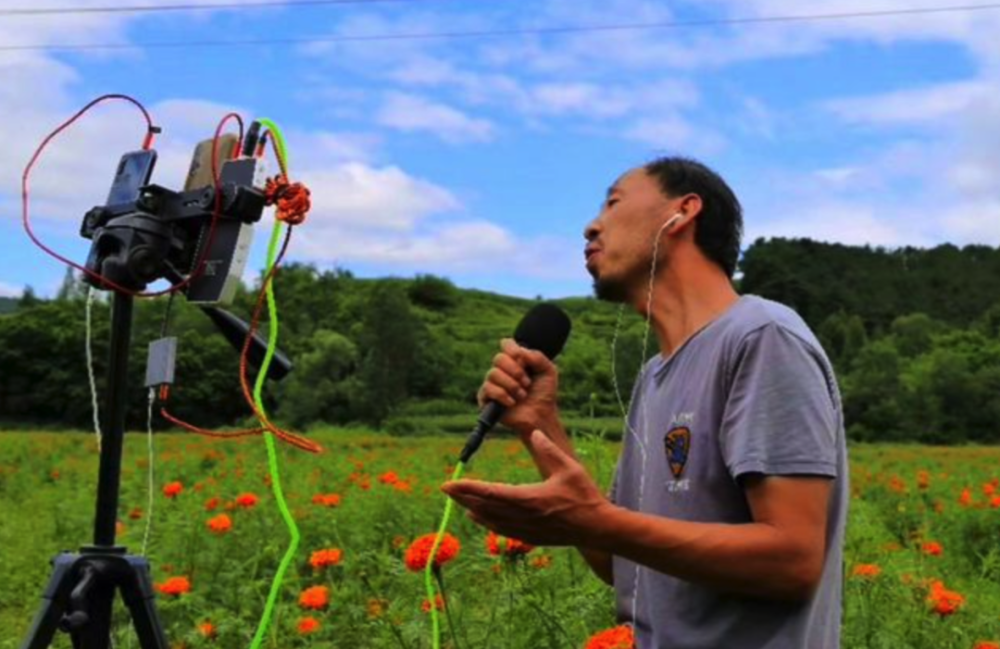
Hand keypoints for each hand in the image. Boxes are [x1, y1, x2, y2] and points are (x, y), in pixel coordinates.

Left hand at [442, 430, 609, 546]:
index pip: (489, 492)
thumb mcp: (569, 468)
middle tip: (446, 489)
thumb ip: (549, 449)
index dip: (466, 488)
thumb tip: (534, 431)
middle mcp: (522, 516)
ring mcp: (525, 529)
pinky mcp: (530, 537)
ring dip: (472, 510)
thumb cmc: (585, 496)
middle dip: (463, 498)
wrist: (598, 528)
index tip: (449, 483)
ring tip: (458, 501)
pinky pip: (501, 530)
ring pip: (490, 520)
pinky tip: (478, 518)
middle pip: (484, 507)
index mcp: (528, 498)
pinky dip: (486, 523)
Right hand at [477, 338, 558, 436]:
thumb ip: (537, 357)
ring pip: (493, 373)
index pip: (506, 344)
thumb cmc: (544, 393)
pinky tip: (512, 402)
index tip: (521, 358)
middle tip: (527, 383)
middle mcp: (502, 370)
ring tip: (522, 395)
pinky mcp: (486, 398)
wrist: (541, 415)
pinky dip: (502, 395)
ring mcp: (493, 383)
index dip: (511, 348)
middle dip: (516, 371)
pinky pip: (487, 388)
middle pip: (498, 358)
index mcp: (515, 360)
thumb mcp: (548, 371)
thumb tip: (519, 351)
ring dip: (511, 385)